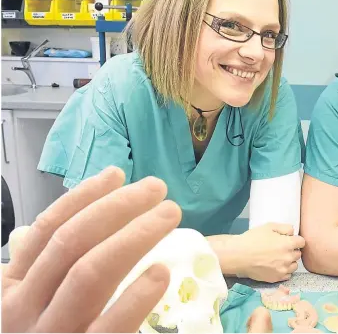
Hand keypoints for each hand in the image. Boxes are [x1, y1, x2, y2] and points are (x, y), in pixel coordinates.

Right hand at [2, 166, 181, 332]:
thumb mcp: (23, 304)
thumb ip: (36, 268)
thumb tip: (50, 226)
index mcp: (11, 287)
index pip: (49, 228)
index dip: (84, 197)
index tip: (118, 173)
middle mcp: (24, 307)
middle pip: (73, 242)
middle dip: (117, 208)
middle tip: (157, 190)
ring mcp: (51, 333)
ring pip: (90, 273)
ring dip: (133, 236)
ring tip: (168, 215)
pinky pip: (107, 325)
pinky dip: (135, 296)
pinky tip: (160, 272)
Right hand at [234, 223, 304, 282]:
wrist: (239, 256)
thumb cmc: (252, 239)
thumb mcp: (269, 227)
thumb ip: (284, 228)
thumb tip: (292, 233)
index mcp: (288, 244)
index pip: (302, 242)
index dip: (296, 240)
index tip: (290, 240)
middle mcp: (288, 258)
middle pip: (298, 254)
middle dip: (292, 250)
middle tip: (281, 248)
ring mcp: (283, 269)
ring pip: (294, 265)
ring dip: (290, 261)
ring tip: (279, 258)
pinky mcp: (276, 278)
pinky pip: (287, 275)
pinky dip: (284, 270)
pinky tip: (276, 266)